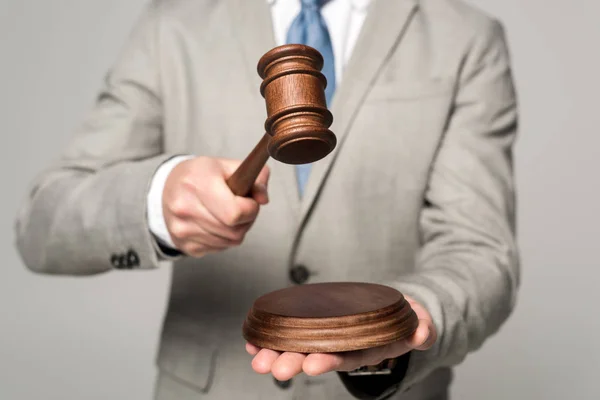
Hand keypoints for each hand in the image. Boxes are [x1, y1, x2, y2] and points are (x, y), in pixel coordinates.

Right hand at [163, 156, 269, 256]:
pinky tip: (215, 223)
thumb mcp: (227, 166)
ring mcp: (182, 229)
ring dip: (236, 230)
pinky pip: (218, 249)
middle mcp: (185, 207)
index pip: (235, 213)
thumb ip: (255, 177)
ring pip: (230, 242)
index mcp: (197, 182)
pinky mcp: (183, 244)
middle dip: (246, 220)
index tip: (249, 201)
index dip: (250, 209)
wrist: (168, 187)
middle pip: (234, 231)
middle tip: (240, 207)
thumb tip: (263, 199)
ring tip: (227, 214)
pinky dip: (223, 238)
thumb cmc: (201, 176)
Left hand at [246, 296, 435, 380]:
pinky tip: (252, 340)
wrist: (393, 313)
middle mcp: (344, 346)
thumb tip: (423, 333)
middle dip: (294, 362)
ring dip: (278, 353)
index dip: (330, 361)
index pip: (348, 356)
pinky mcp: (317, 325)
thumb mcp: (418, 323)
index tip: (311, 365)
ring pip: (301, 347)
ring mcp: (329, 338)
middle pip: (317, 356)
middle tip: (273, 368)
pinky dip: (271, 337)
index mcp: (368, 348)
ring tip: (258, 358)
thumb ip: (422, 329)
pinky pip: (292, 332)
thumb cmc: (404, 320)